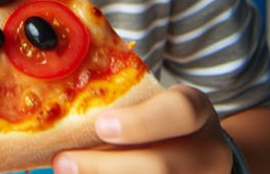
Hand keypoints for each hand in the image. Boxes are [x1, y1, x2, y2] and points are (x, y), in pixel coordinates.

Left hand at [52, 85, 233, 173]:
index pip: (180, 112)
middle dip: (105, 166)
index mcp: (198, 112)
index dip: (140, 122)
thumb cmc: (165, 123)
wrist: (206, 156)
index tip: (101, 126)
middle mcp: (208, 154)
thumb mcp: (157, 103)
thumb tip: (64, 109)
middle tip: (62, 162)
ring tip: (66, 172)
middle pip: (162, 167)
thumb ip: (124, 105)